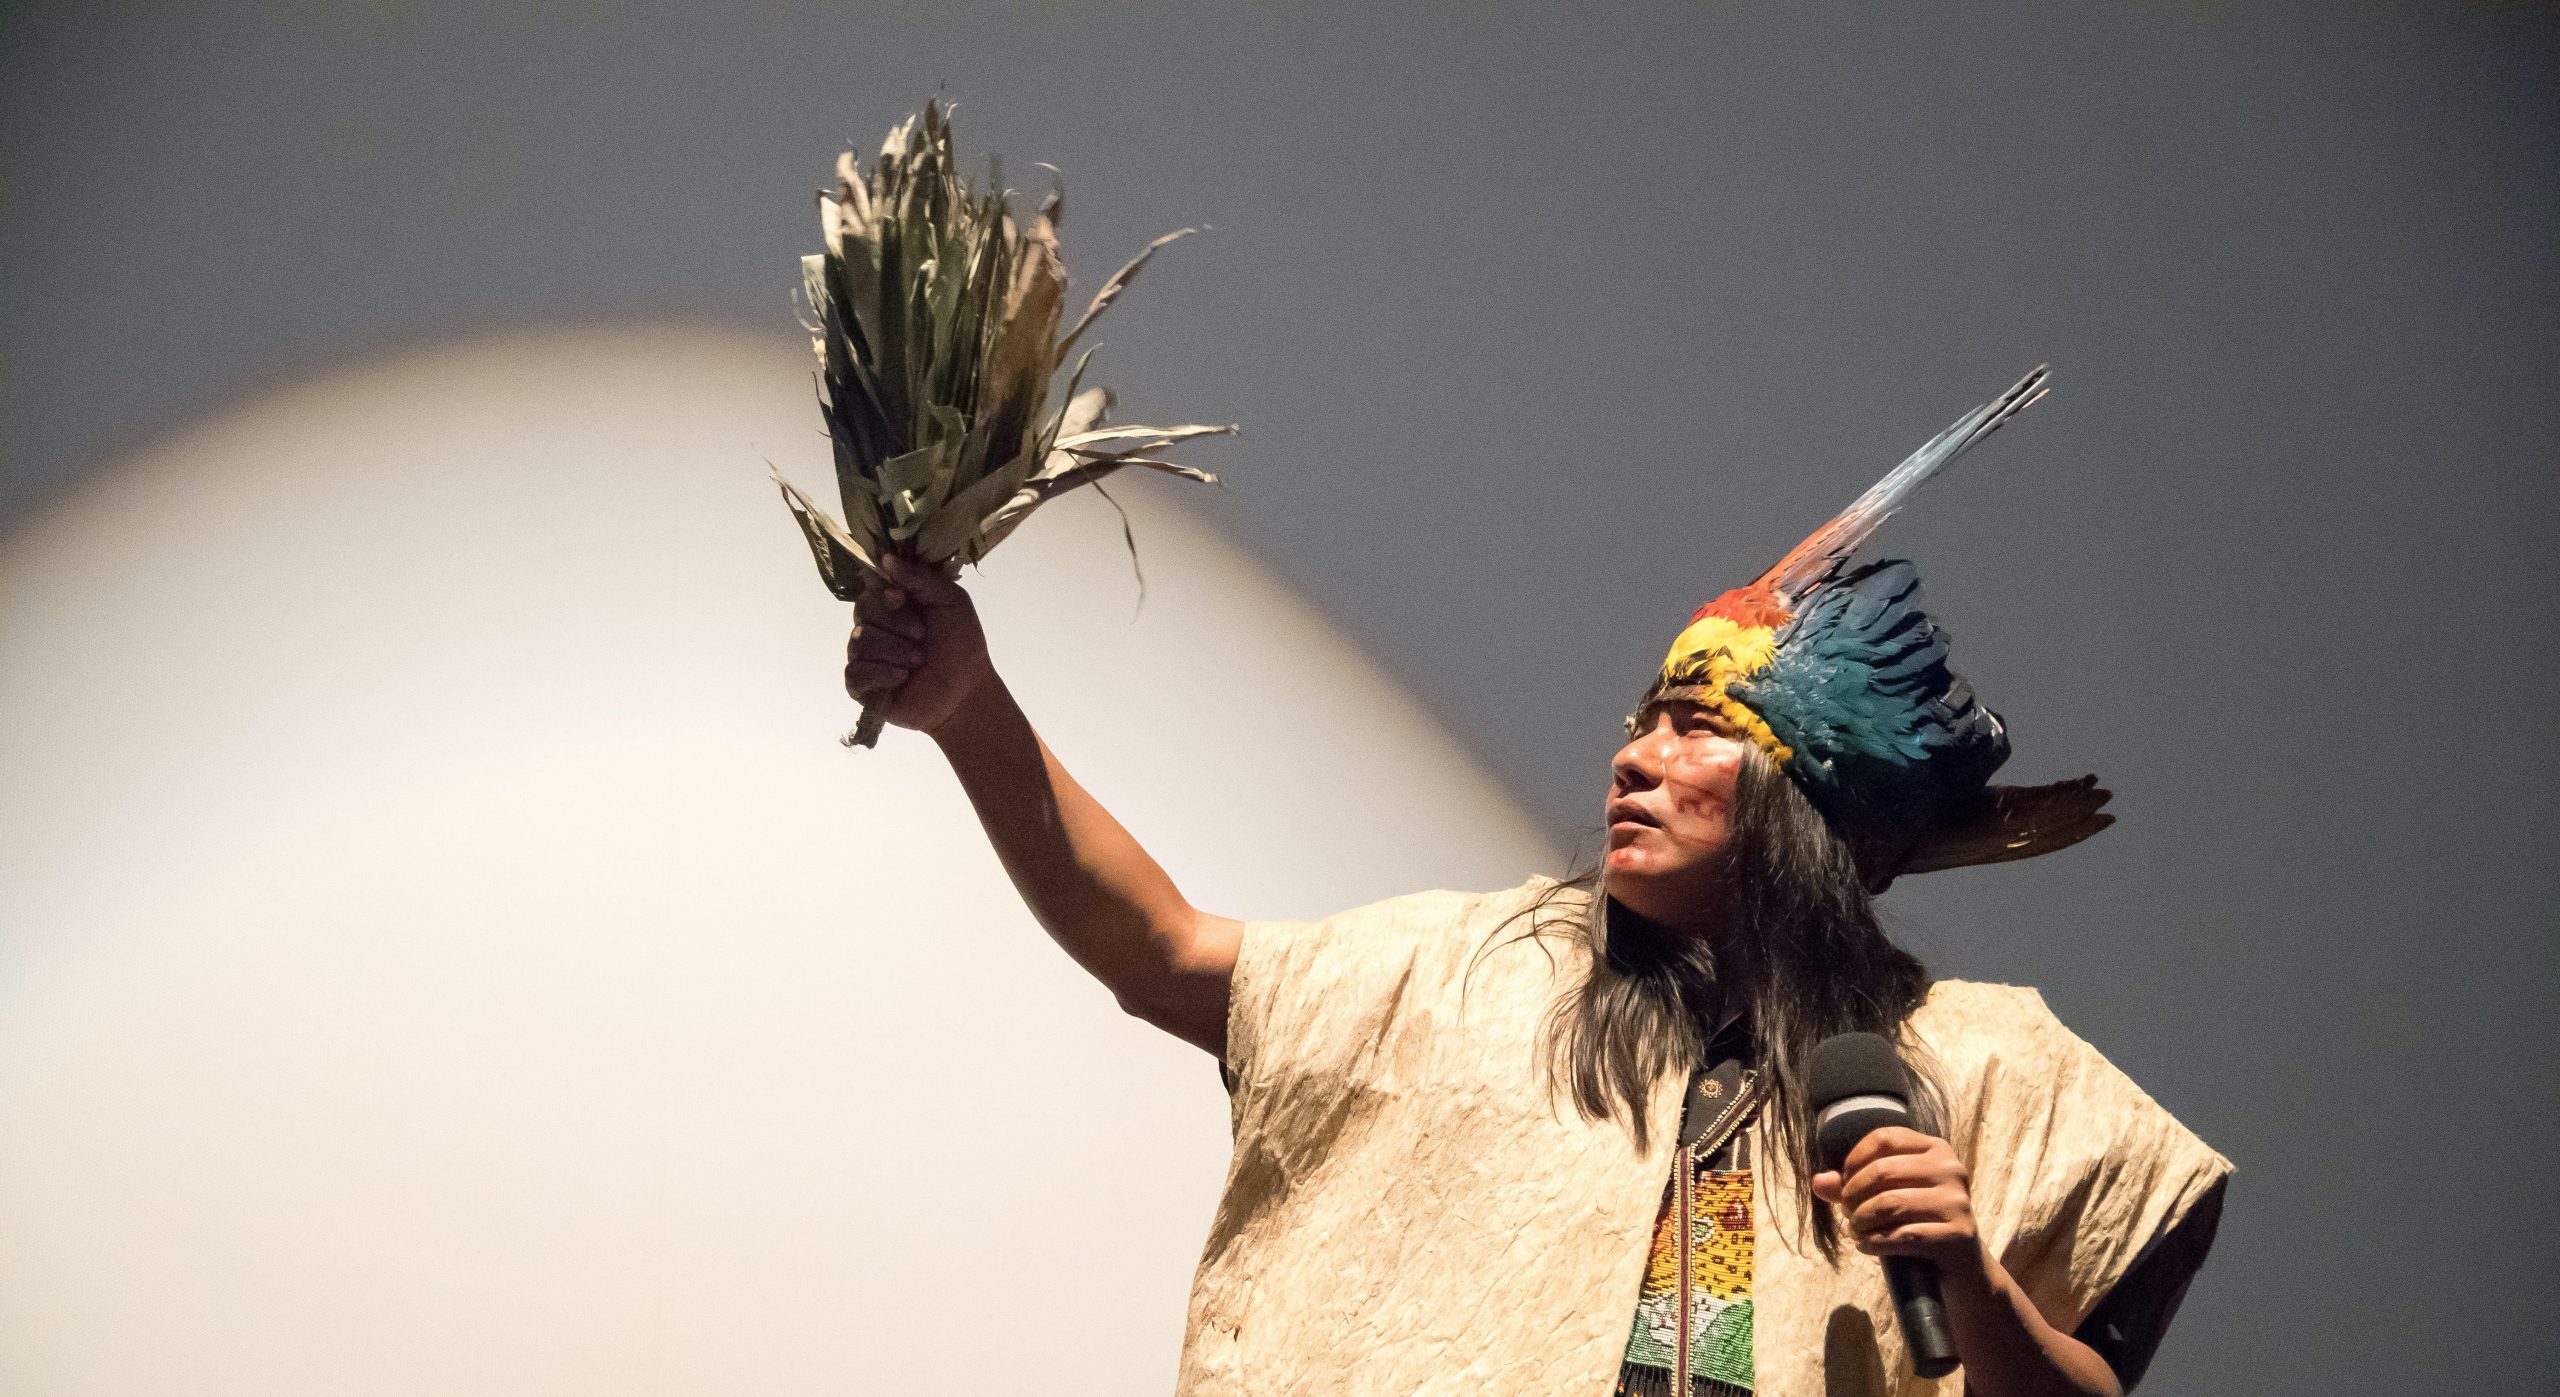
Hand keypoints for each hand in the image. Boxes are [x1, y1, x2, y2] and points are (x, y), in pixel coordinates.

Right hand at [844, 553, 994, 735]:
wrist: (966, 690)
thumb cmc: (961, 644)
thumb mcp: (951, 601)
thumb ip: (921, 578)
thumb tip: (885, 559)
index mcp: (893, 602)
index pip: (870, 584)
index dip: (882, 590)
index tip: (900, 598)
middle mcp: (875, 624)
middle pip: (862, 609)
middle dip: (896, 623)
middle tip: (921, 636)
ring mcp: (865, 655)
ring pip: (859, 640)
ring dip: (895, 650)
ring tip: (918, 661)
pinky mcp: (861, 685)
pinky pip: (855, 672)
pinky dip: (881, 673)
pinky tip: (901, 677)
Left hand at [1809, 1126, 1988, 1284]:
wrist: (1960, 1265)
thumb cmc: (1918, 1222)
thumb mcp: (1888, 1197)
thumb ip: (1852, 1186)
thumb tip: (1817, 1182)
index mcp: (1936, 1149)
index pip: (1884, 1138)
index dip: (1854, 1160)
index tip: (1844, 1184)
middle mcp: (1951, 1170)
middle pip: (1883, 1171)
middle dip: (1853, 1195)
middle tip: (1847, 1213)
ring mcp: (1957, 1202)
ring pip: (1890, 1204)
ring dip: (1860, 1221)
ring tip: (1854, 1231)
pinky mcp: (1958, 1234)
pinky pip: (1903, 1235)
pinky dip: (1874, 1242)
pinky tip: (1865, 1245)